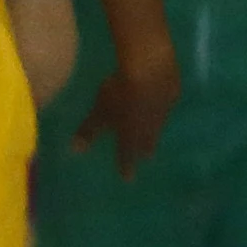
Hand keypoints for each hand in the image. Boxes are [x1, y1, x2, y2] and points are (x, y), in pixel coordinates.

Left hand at [80, 45, 179, 176]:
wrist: (151, 67)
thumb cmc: (120, 91)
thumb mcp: (100, 111)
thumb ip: (89, 130)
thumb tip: (74, 152)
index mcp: (132, 133)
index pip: (128, 154)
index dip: (126, 166)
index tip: (128, 179)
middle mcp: (151, 126)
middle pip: (148, 141)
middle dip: (146, 149)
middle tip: (147, 158)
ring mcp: (164, 109)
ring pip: (160, 124)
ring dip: (156, 131)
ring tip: (155, 135)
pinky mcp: (173, 93)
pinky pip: (167, 105)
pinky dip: (162, 108)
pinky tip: (161, 104)